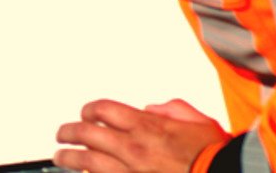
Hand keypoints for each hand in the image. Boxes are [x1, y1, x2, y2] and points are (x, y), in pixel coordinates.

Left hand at [55, 99, 229, 172]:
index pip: (103, 110)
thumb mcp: (197, 121)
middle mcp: (133, 147)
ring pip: (86, 161)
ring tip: (61, 157)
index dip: (89, 110)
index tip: (86, 114)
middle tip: (62, 134)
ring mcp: (129, 171)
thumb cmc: (214, 155)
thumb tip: (151, 109)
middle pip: (86, 133)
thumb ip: (171, 110)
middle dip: (69, 132)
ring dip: (69, 158)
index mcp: (147, 126)